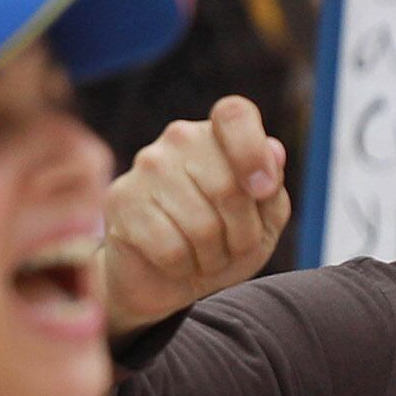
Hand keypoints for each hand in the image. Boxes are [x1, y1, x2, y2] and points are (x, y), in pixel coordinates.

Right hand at [99, 95, 291, 330]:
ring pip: (201, 226)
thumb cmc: (222, 243)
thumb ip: (273, 186)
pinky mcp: (120, 200)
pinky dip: (184, 268)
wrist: (165, 281)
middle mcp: (177, 139)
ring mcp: (145, 166)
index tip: (263, 191)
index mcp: (216, 135)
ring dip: (213, 257)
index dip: (254, 153)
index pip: (234, 114)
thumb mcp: (264, 219)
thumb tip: (274, 151)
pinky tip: (177, 263)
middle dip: (242, 234)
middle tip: (232, 246)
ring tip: (203, 257)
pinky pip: (171, 248)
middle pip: (228, 188)